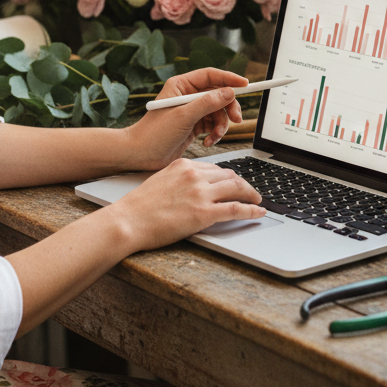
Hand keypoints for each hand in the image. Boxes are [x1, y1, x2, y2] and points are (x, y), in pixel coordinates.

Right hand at [108, 157, 264, 252]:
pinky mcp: (203, 213)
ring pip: (237, 187)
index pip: (215, 167)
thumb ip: (180, 180)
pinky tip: (259, 211)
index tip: (234, 183)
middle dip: (243, 183)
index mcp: (183, 165)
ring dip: (251, 194)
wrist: (128, 221)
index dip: (228, 177)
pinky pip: (236, 208)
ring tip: (258, 201)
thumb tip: (195, 187)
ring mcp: (200, 193)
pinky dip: (251, 210)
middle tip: (250, 192)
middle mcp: (194, 175)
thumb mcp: (161, 181)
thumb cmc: (139, 206)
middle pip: (229, 175)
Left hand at [125, 67, 246, 169]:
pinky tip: (208, 142)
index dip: (229, 79)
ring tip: (214, 137)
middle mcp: (187, 96)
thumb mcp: (183, 116)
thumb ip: (208, 103)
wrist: (141, 155)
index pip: (211, 76)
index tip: (245, 84)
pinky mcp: (193, 125)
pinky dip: (214, 134)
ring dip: (221, 125)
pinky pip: (213, 125)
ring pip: (218, 112)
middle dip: (228, 108)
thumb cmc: (154, 133)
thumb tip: (230, 92)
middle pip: (219, 95)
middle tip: (236, 119)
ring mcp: (191, 111)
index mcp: (181, 85)